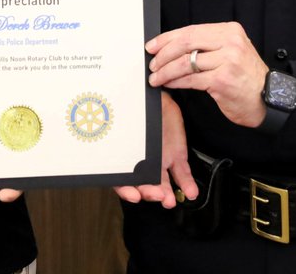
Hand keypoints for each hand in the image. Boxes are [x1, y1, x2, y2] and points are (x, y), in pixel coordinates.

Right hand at [114, 91, 197, 208]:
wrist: (154, 96)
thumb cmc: (134, 106)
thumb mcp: (124, 117)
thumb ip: (118, 127)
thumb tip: (104, 131)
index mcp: (125, 156)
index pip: (122, 180)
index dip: (127, 190)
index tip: (134, 195)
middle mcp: (142, 163)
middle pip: (143, 185)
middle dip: (150, 192)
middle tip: (157, 195)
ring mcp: (160, 162)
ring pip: (162, 184)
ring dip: (167, 194)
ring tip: (170, 199)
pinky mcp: (177, 157)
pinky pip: (182, 174)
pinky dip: (186, 184)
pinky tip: (190, 192)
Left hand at [146, 21, 270, 127]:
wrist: (268, 99)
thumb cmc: (247, 77)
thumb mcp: (231, 52)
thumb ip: (208, 45)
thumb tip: (172, 47)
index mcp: (230, 31)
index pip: (191, 30)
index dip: (167, 38)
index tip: (153, 46)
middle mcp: (230, 43)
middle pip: (185, 43)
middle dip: (163, 54)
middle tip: (152, 63)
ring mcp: (227, 61)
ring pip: (185, 62)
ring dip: (166, 71)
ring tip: (156, 77)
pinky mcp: (222, 80)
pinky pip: (190, 79)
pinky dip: (176, 82)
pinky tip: (169, 84)